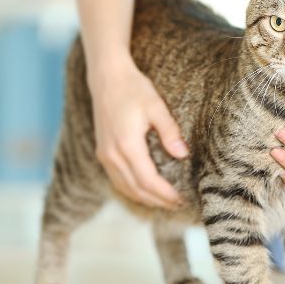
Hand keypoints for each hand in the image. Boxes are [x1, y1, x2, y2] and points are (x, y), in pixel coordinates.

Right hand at [91, 56, 187, 208]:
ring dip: (144, 198)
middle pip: (136, 189)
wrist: (107, 77)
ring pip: (124, 187)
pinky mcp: (102, 151)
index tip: (181, 200)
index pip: (148, 181)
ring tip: (165, 202)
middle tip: (178, 206)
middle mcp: (112, 155)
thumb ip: (169, 132)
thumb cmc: (133, 89)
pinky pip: (117, 179)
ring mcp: (104, 154)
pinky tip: (145, 190)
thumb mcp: (156, 106)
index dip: (165, 194)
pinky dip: (132, 189)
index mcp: (126, 145)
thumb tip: (182, 155)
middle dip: (158, 200)